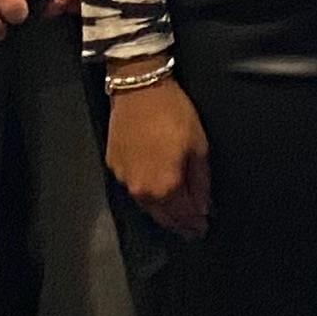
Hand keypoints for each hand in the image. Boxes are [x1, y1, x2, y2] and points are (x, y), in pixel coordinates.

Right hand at [103, 70, 211, 238]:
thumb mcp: (198, 146)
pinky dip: (146, 191)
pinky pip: (133, 186)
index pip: (182, 217)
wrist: (139, 86)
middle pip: (162, 217)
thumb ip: (201, 182)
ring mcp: (124, 179)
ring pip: (146, 204)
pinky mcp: (113, 165)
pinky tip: (155, 188)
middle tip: (191, 228)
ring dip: (162, 210)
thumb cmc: (173, 112)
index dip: (195, 225)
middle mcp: (141, 190)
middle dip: (178, 224)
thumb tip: (203, 206)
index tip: (202, 229)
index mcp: (165, 187)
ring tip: (175, 213)